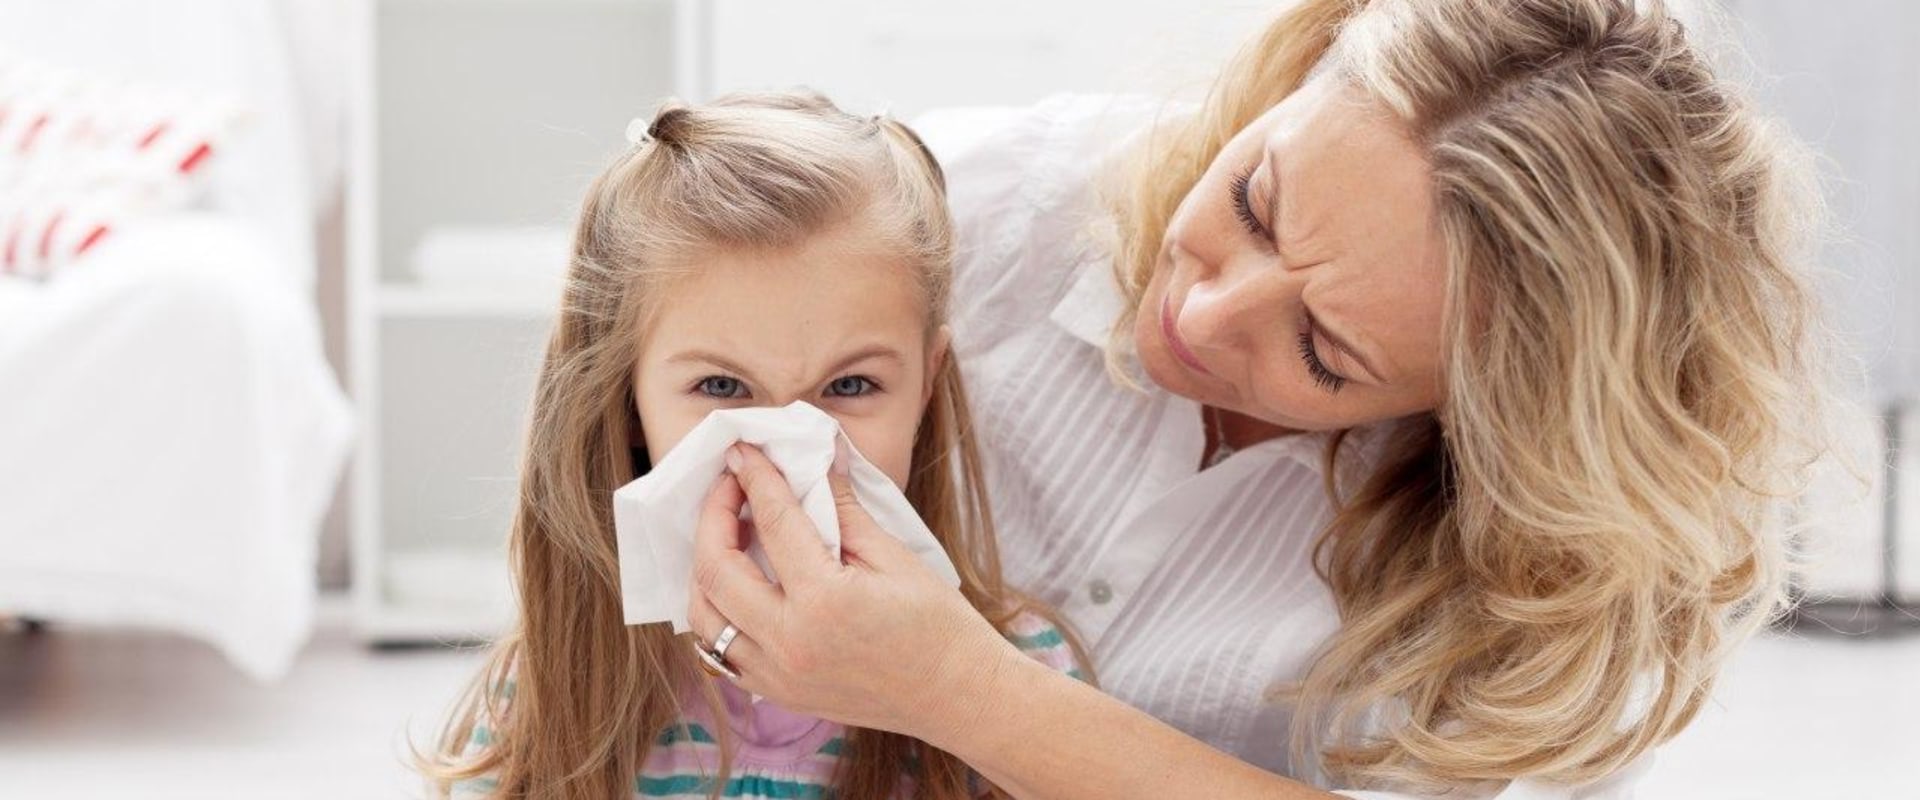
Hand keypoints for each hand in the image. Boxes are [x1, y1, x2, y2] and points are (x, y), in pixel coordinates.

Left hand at [686, 441, 1020, 740]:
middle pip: (716, 569)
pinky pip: (719, 651)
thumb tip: (821, 456)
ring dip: (704, 567)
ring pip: (704, 615)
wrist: (956, 695)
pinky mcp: (778, 693)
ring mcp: (777, 675)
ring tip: (727, 533)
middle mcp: (789, 642)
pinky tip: (736, 583)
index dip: (755, 478)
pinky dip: (716, 612)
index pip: (773, 522)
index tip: (744, 452)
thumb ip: (844, 507)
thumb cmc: (937, 625)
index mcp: (824, 601)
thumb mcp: (894, 556)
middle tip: (730, 487)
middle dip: (713, 516)